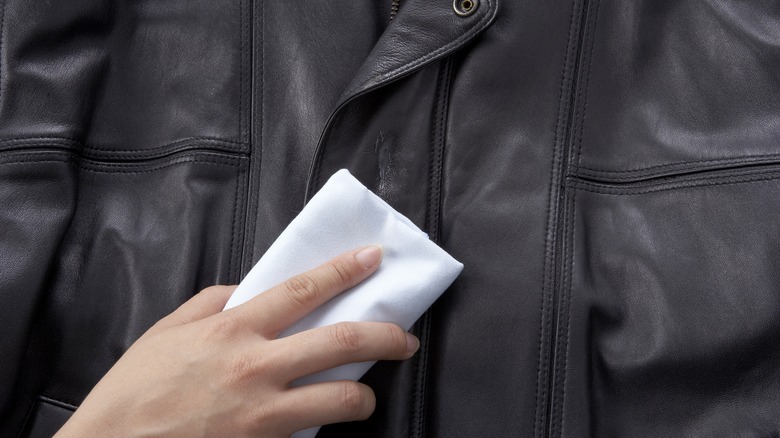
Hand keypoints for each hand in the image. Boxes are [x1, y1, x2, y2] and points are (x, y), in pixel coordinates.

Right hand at [55, 245, 417, 436]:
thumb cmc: (134, 390)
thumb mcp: (169, 330)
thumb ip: (214, 302)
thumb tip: (249, 290)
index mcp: (232, 329)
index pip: (303, 289)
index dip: (344, 270)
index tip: (373, 258)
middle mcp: (256, 367)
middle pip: (341, 342)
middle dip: (386, 336)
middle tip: (406, 338)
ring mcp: (264, 413)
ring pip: (342, 398)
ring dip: (365, 396)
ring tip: (366, 394)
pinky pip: (312, 434)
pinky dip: (324, 426)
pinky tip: (322, 421)